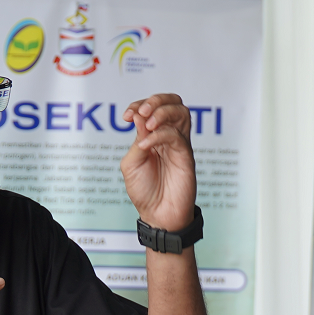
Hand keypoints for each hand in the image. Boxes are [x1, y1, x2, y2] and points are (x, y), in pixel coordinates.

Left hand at [120, 93, 195, 229]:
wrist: (157, 214)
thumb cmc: (144, 191)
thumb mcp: (131, 163)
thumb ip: (137, 140)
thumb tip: (140, 116)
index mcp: (153, 136)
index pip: (152, 108)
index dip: (139, 105)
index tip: (127, 116)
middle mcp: (168, 136)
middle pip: (173, 102)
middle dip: (156, 100)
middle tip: (142, 112)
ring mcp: (179, 145)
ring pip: (181, 112)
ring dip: (162, 111)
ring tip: (147, 124)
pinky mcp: (186, 156)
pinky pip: (176, 136)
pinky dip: (159, 136)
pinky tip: (146, 146)